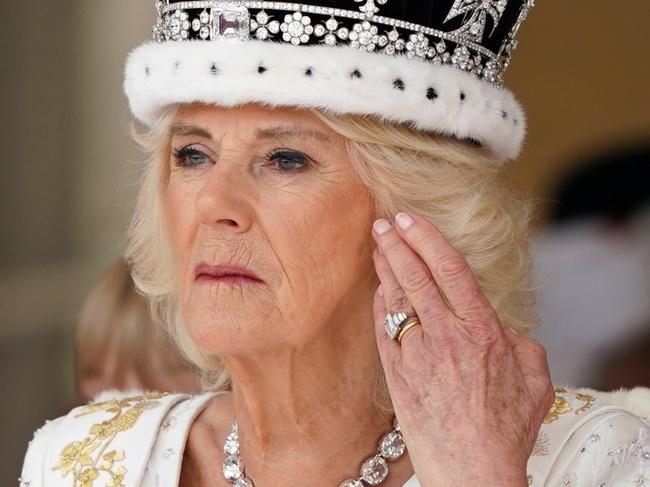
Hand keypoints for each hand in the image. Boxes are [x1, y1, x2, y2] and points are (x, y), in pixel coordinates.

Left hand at [371, 212, 553, 486]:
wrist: (471, 470)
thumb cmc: (505, 428)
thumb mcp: (534, 379)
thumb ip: (519, 342)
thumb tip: (502, 327)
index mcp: (481, 329)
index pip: (450, 269)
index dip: (427, 238)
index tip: (410, 219)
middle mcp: (446, 334)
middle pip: (415, 275)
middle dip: (396, 244)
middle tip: (383, 222)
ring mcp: (417, 353)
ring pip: (396, 298)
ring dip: (384, 267)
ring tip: (376, 245)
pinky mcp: (396, 373)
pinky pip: (383, 329)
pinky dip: (379, 305)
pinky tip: (377, 288)